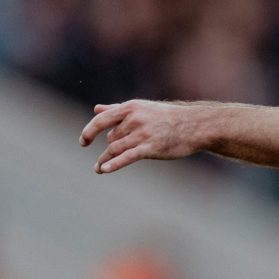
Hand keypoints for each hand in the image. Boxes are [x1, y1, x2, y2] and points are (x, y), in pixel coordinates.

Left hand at [79, 99, 205, 173]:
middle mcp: (135, 120)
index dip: (89, 131)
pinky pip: (127, 157)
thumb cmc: (168, 118)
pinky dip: (114, 164)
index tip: (84, 142)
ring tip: (99, 169)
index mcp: (131, 108)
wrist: (195, 126)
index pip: (102, 120)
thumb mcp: (142, 109)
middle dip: (109, 148)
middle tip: (105, 160)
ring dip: (104, 160)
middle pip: (111, 138)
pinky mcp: (151, 148)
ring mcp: (143, 134)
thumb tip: (96, 109)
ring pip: (115, 149)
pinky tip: (104, 170)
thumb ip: (117, 109)